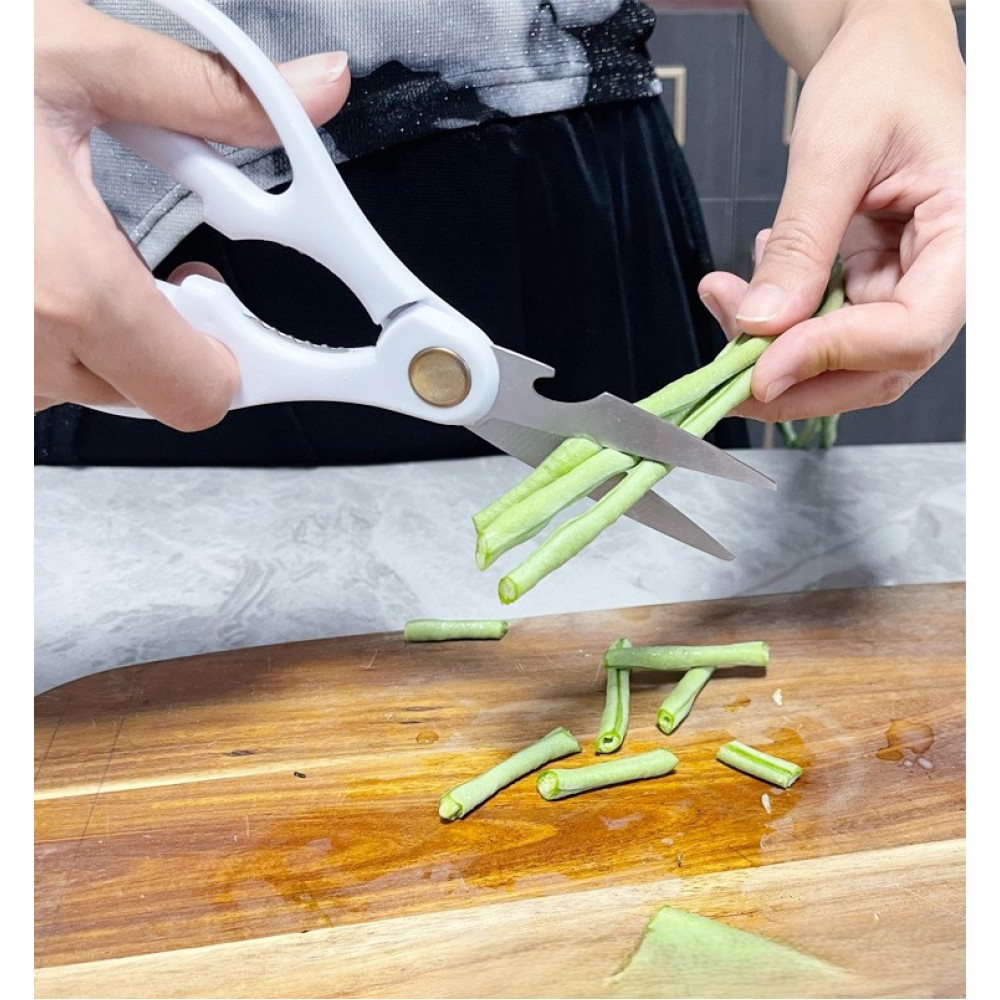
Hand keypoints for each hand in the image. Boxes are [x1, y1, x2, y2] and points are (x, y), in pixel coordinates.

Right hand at [34, 0, 350, 428]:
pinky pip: (22, 373)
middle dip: (166, 331)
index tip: (228, 308)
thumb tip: (319, 89)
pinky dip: (40, 330)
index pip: (203, 395)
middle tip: (148, 260)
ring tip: (62, 241)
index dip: (233, 357)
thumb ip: (211, 94)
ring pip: (82, 384)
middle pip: (149, 391)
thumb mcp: (72, 60)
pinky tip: (23, 262)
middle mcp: (17, 348)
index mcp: (70, 289)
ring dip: (95, 329)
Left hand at [698, 0, 964, 423]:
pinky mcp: (871, 285)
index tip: (763, 366)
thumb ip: (803, 241)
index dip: (834, 356)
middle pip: (878, 367)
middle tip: (724, 371)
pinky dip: (774, 324)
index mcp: (968, 234)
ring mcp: (908, 284)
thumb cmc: (881, 77)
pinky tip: (744, 284)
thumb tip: (763, 322)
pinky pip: (821, 328)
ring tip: (723, 294)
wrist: (880, 54)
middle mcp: (946, 274)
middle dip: (794, 378)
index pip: (914, 330)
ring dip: (773, 351)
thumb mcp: (836, 150)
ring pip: (843, 360)